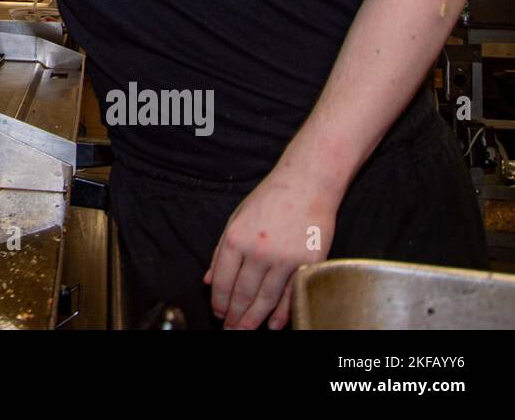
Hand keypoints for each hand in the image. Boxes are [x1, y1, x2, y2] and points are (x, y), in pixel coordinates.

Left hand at [203, 171, 339, 328]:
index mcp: (236, 238)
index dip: (218, 301)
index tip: (217, 313)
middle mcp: (258, 251)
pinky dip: (283, 313)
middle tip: (230, 331)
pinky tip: (274, 325)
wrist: (307, 184)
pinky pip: (292, 294)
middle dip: (234, 316)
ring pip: (266, 299)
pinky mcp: (308, 263)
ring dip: (255, 319)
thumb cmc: (270, 199)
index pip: (222, 280)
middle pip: (243, 293)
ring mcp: (285, 258)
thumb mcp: (236, 219)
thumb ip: (220, 251)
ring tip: (246, 331)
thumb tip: (208, 280)